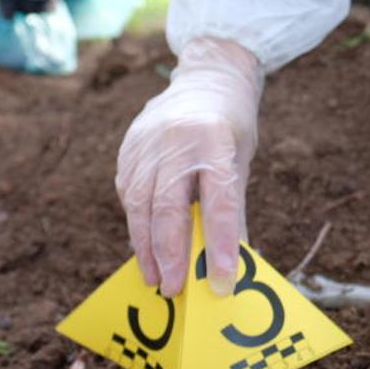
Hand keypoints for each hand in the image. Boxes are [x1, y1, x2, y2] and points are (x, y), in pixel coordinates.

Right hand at [116, 37, 262, 297]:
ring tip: (154, 278)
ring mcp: (147, 142)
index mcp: (215, 142)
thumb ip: (234, 210)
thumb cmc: (231, 127)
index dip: (220, 245)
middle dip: (169, 254)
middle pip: (168, 207)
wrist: (205, 78)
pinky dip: (136, 223)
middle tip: (172, 290)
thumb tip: (231, 263)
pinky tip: (143, 246)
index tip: (222, 281)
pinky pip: (128, 192)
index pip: (220, 203)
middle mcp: (177, 140)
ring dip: (145, 247)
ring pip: (139, 204)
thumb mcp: (242, 160)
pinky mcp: (128, 147)